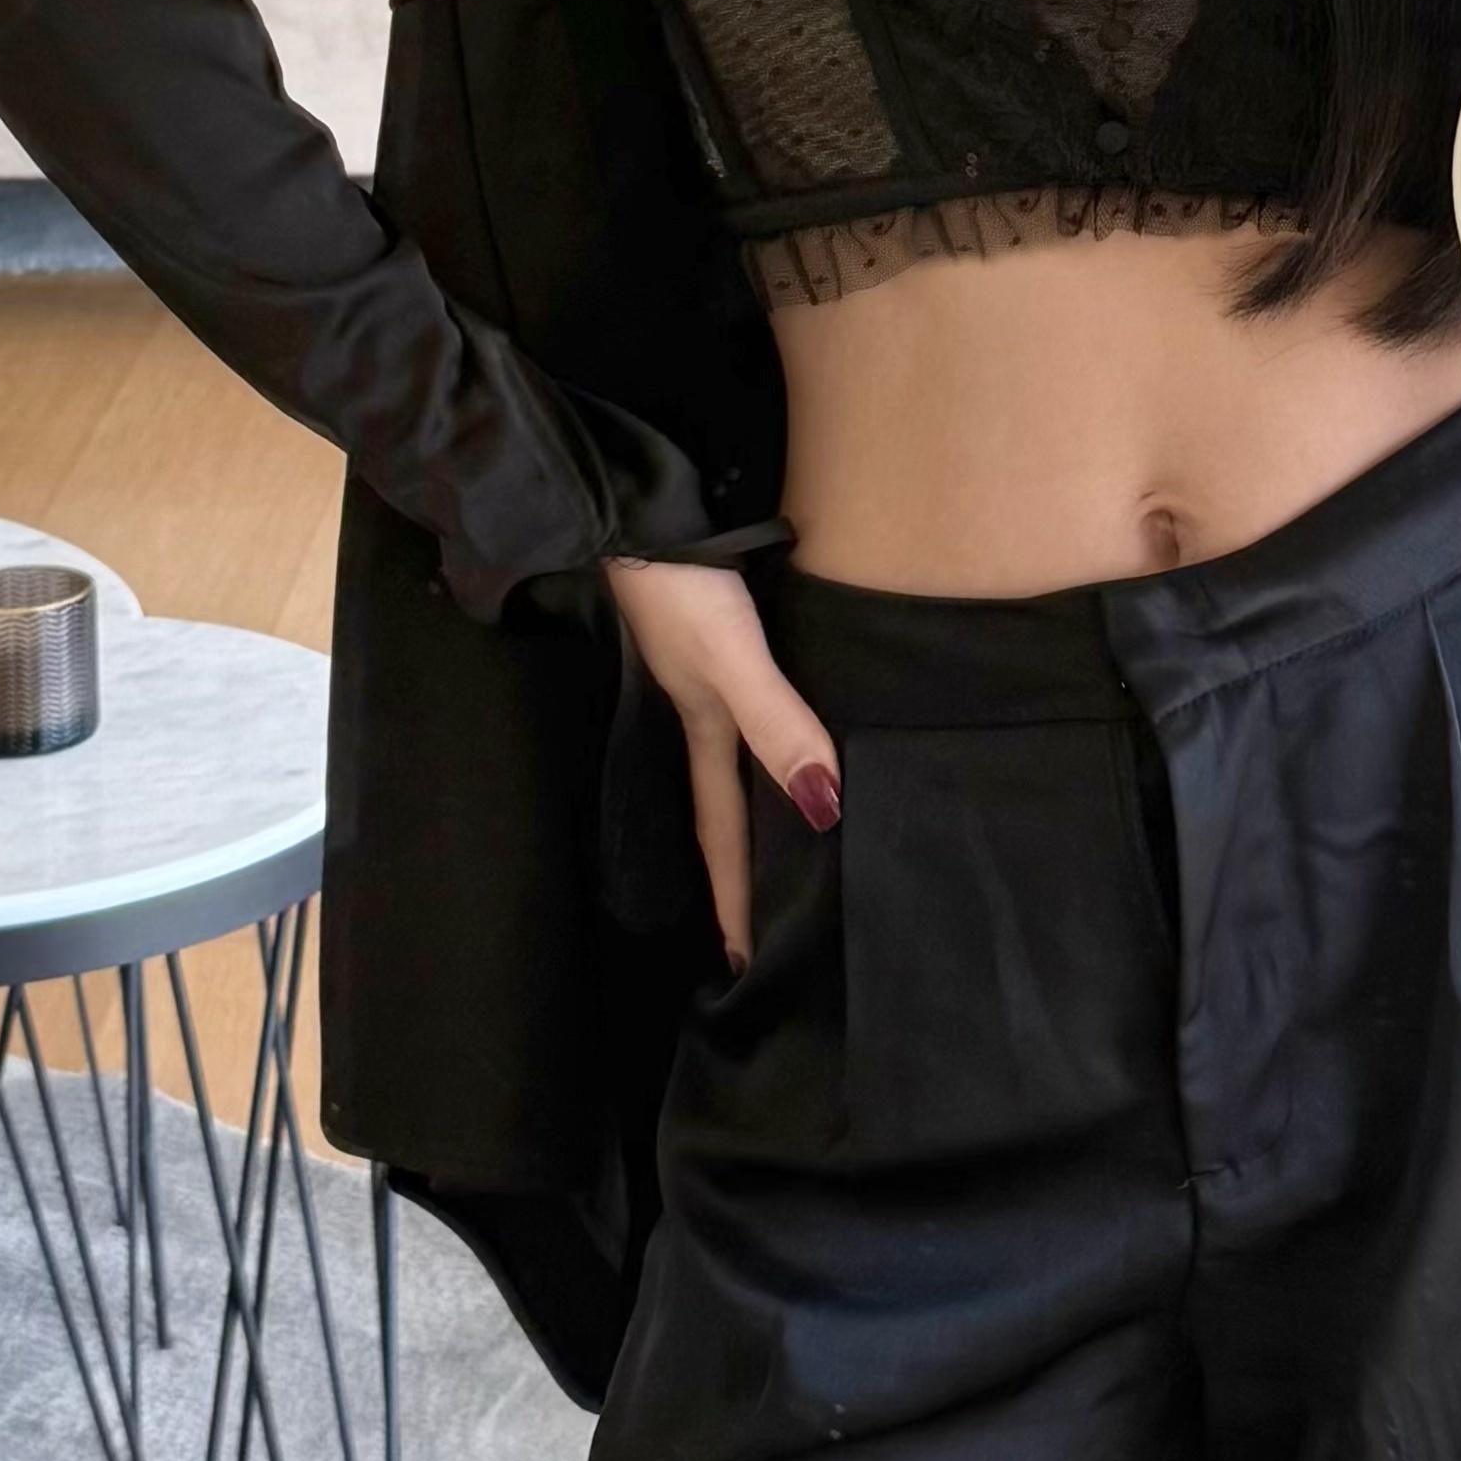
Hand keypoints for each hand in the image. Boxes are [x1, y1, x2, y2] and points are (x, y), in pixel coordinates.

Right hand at [605, 554, 841, 969]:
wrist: (635, 499)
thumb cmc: (680, 584)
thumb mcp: (730, 660)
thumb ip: (776, 726)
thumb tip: (824, 811)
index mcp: (703, 724)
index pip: (722, 830)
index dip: (735, 895)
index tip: (743, 962)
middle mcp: (703, 702)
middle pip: (727, 796)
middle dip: (743, 858)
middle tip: (767, 915)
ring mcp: (704, 660)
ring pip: (739, 745)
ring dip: (755, 791)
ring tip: (786, 830)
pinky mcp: (717, 618)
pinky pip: (753, 692)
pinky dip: (768, 721)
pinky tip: (790, 710)